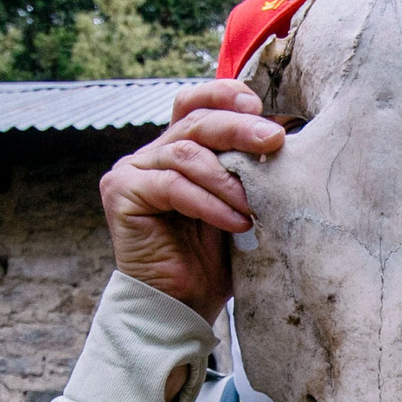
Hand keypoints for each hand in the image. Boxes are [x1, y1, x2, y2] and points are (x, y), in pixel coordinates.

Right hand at [97, 80, 281, 323]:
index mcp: (178, 148)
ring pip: (186, 153)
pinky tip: (234, 221)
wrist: (185, 306)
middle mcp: (151, 154)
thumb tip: (281, 134)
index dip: (224, 95)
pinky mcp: (120, 193)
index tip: (260, 107)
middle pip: (196, 122)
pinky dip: (208, 202)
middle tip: (273, 140)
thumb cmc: (216, 258)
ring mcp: (132, 171)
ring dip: (227, 178)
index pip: (196, 104)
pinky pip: (171, 185)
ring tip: (254, 205)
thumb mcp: (238, 203)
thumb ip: (246, 168)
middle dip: (239, 128)